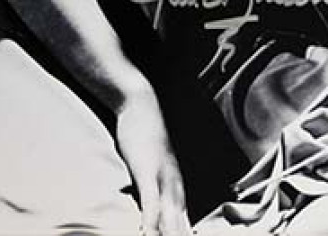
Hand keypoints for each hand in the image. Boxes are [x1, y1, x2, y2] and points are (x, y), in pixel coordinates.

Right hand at [115, 86, 191, 235]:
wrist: (140, 104)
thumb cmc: (144, 134)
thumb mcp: (149, 167)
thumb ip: (151, 188)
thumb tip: (149, 209)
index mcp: (176, 184)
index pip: (185, 221)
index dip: (187, 234)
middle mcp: (174, 184)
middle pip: (182, 224)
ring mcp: (163, 178)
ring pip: (171, 217)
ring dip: (172, 235)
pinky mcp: (147, 172)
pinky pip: (151, 203)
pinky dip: (151, 222)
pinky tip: (148, 235)